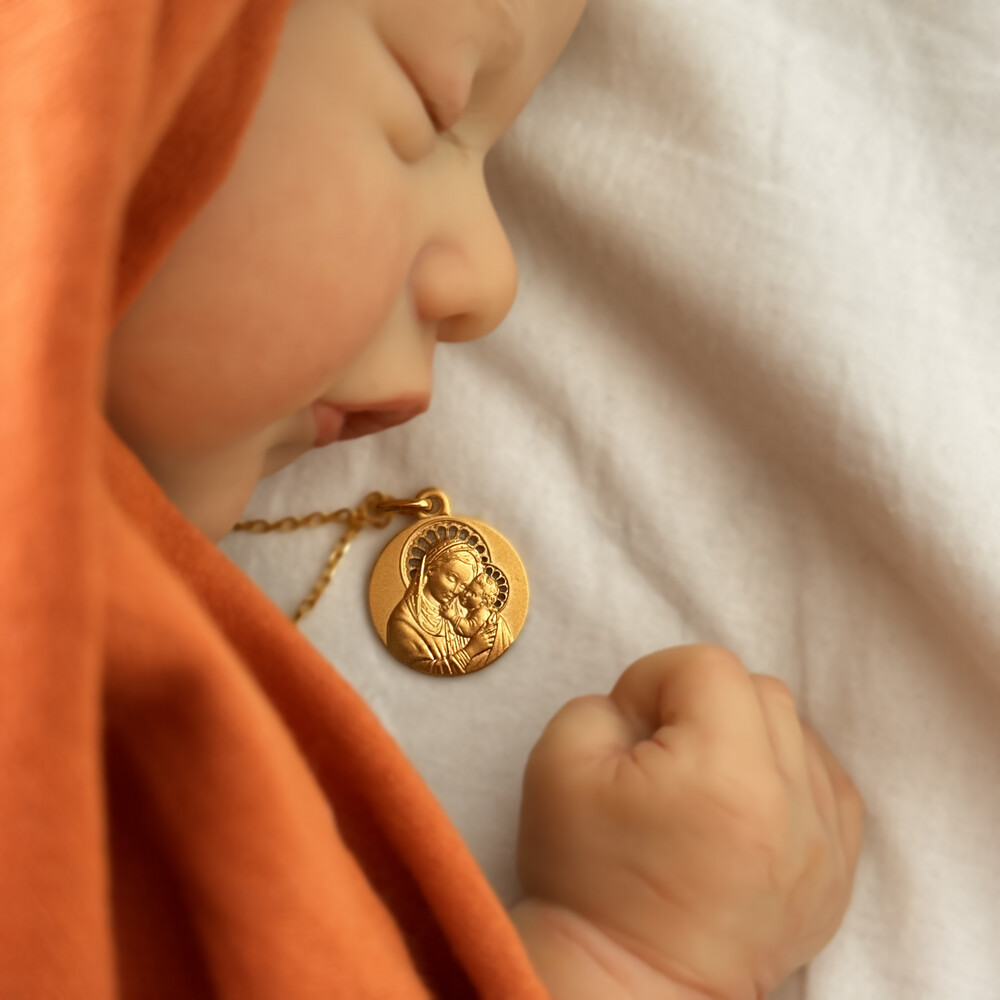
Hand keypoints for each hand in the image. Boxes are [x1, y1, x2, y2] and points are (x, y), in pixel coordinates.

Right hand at [465, 619, 496, 655]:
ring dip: (493, 639)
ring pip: (493, 639)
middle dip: (494, 633)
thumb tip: (484, 623)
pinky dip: (492, 644)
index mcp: (481, 633)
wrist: (470, 649)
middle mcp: (484, 636)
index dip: (492, 628)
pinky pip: (492, 644)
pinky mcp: (487, 646)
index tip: (495, 627)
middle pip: (492, 633)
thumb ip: (481, 629)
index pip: (489, 629)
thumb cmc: (472, 641)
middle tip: (495, 633)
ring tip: (492, 639)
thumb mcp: (476, 634)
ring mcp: (486, 641)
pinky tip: (491, 644)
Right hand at [516, 645, 863, 999]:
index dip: (655, 680)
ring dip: (747, 736)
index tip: (631, 726)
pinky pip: (827, 782)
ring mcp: (826, 841)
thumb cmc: (587, 879)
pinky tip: (743, 805)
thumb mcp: (558, 764)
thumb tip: (650, 706)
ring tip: (703, 783)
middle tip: (663, 752)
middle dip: (703, 703)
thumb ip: (603, 703)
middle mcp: (791, 800)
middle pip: (761, 690)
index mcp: (724, 770)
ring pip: (797, 732)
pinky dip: (785, 775)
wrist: (627, 985)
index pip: (706, 666)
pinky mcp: (838, 871)